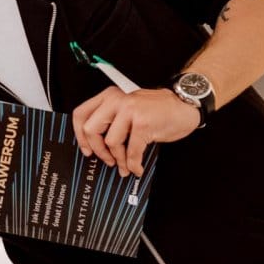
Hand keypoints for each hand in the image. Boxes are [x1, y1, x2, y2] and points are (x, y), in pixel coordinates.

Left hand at [72, 86, 200, 176]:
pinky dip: (133, 164)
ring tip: (125, 165)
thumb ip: (111, 119)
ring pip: (110, 142)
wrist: (184, 104)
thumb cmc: (157, 109)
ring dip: (119, 159)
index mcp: (109, 96)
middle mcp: (116, 101)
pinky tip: (136, 167)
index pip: (81, 114)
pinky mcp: (143, 123)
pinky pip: (131, 151)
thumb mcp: (128, 107)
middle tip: (107, 160)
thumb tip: (97, 145)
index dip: (80, 136)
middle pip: (90, 129)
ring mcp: (130, 111)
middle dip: (98, 150)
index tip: (86, 149)